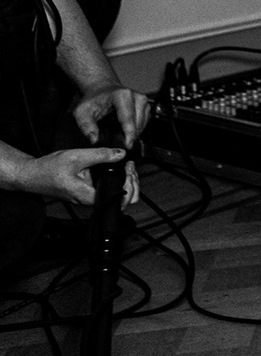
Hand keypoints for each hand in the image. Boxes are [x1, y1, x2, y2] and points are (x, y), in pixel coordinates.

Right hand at [15, 147, 138, 207]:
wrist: (32, 175)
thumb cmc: (48, 169)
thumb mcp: (76, 157)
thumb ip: (100, 155)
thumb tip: (121, 154)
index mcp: (87, 196)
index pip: (118, 199)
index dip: (129, 185)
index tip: (129, 168)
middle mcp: (90, 200)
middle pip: (122, 201)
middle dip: (133, 183)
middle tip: (131, 167)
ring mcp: (89, 197)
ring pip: (117, 196)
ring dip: (127, 182)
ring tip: (127, 167)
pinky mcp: (88, 193)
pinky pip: (108, 190)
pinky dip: (118, 181)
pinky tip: (119, 169)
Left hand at [72, 85, 149, 146]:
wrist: (102, 90)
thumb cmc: (93, 101)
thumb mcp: (82, 113)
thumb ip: (86, 126)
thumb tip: (94, 140)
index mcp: (122, 95)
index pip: (128, 118)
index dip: (128, 134)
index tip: (127, 146)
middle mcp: (137, 97)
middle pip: (137, 123)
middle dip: (127, 136)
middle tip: (113, 140)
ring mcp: (144, 102)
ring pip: (142, 126)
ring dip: (130, 134)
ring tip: (115, 132)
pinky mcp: (147, 107)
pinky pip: (143, 125)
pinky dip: (134, 130)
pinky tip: (122, 129)